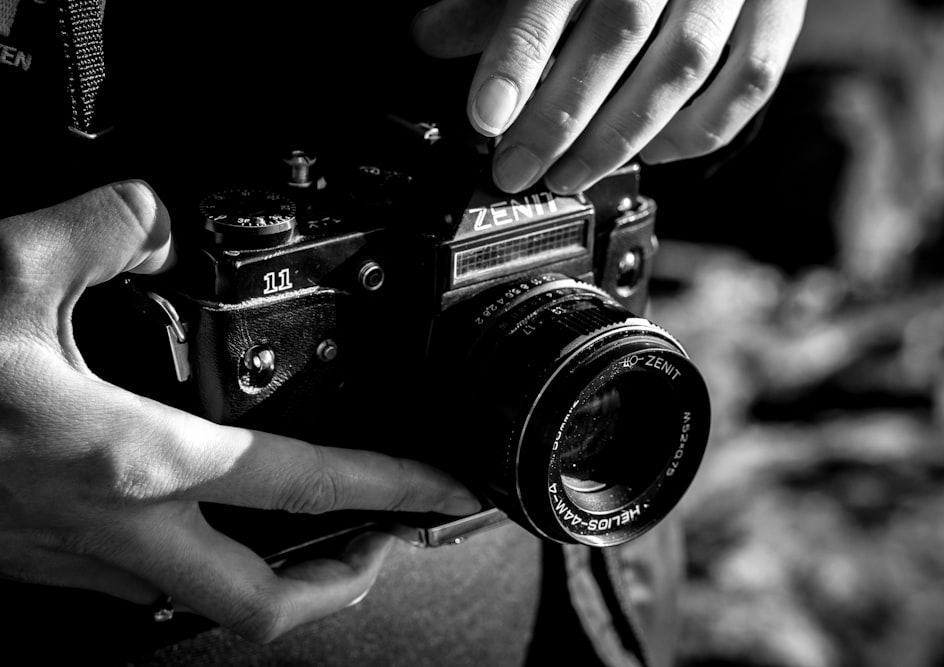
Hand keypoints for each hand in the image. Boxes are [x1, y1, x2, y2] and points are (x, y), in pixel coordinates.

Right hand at [0, 182, 480, 641]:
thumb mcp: (2, 269)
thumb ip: (99, 231)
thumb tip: (146, 214)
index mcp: (134, 459)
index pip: (307, 482)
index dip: (393, 489)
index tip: (441, 493)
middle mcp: (114, 529)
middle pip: (263, 602)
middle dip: (344, 578)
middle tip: (386, 542)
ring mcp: (72, 561)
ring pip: (201, 600)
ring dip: (271, 574)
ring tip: (316, 537)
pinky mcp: (32, 561)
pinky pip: (138, 582)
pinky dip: (192, 558)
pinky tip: (198, 519)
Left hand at [412, 0, 806, 192]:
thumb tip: (431, 36)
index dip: (518, 59)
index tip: (486, 118)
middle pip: (617, 34)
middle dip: (560, 117)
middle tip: (517, 170)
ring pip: (683, 66)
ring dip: (620, 135)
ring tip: (570, 175)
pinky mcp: (779, 9)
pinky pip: (750, 81)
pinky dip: (701, 130)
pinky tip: (655, 153)